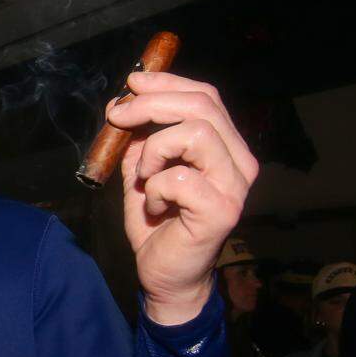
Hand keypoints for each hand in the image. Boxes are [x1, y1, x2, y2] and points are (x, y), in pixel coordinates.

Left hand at [108, 72, 258, 324]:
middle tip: (117, 116)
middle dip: (151, 104)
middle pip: (202, 106)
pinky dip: (155, 188)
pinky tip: (153, 206)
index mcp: (224, 146)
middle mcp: (239, 161)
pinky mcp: (221, 211)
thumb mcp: (142, 170)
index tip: (130, 85)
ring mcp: (234, 186)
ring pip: (196, 133)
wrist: (163, 273)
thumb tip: (122, 103)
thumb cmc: (156, 222)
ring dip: (155, 149)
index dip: (166, 83)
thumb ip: (140, 139)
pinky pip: (180, 178)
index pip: (205, 96)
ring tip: (144, 176)